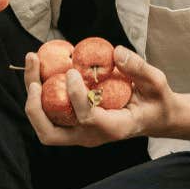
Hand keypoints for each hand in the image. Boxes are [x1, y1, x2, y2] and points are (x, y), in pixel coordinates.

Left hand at [23, 46, 178, 146]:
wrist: (154, 117)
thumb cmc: (156, 100)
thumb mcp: (157, 82)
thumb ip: (139, 68)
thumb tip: (116, 52)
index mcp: (113, 128)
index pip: (87, 118)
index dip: (75, 96)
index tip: (72, 71)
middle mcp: (91, 136)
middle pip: (50, 133)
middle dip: (35, 107)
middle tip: (34, 78)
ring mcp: (79, 133)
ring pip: (44, 125)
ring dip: (32, 97)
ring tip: (33, 62)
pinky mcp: (74, 124)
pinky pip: (49, 113)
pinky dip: (40, 92)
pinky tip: (42, 66)